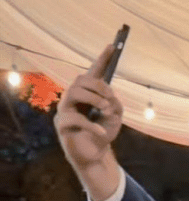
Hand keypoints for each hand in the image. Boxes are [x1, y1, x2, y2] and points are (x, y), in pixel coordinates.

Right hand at [54, 45, 123, 168]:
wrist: (95, 154)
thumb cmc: (103, 132)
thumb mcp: (115, 117)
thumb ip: (115, 104)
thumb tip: (110, 98)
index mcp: (88, 93)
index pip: (93, 72)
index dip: (102, 59)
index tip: (111, 46)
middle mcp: (74, 98)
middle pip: (80, 80)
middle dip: (98, 86)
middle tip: (110, 98)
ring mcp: (65, 110)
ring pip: (73, 92)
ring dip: (93, 99)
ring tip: (105, 110)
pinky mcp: (62, 125)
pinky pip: (74, 118)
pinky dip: (91, 124)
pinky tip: (101, 131)